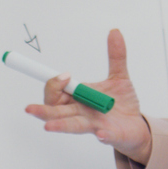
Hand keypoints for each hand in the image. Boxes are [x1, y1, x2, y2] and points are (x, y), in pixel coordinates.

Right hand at [25, 28, 152, 163]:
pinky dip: (103, 135)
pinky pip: (105, 137)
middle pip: (56, 111)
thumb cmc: (122, 104)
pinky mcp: (111, 136)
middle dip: (43, 110)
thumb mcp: (120, 76)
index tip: (64, 75)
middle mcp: (81, 113)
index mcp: (79, 98)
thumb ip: (116, 56)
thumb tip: (115, 31)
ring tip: (48, 126)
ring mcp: (94, 125)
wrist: (137, 125)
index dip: (54, 84)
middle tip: (30, 108)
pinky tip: (100, 134)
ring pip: (73, 125)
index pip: (57, 93)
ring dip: (60, 125)